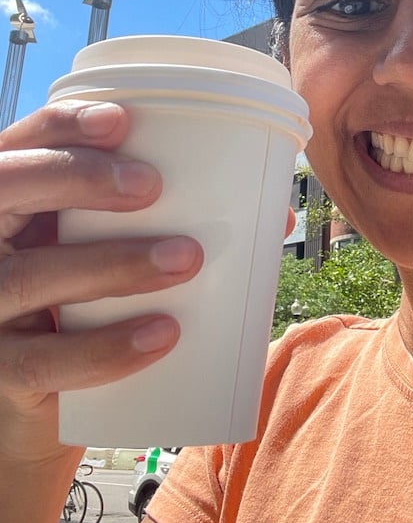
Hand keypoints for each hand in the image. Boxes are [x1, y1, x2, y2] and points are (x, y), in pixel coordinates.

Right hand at [0, 100, 202, 462]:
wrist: (44, 402)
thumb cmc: (89, 305)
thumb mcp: (108, 251)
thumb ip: (169, 224)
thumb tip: (276, 215)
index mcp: (10, 204)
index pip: (17, 146)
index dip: (61, 126)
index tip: (121, 120)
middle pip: (5, 190)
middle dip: (78, 177)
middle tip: (152, 186)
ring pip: (28, 277)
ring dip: (113, 263)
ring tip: (187, 259)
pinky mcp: (3, 372)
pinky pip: (46, 362)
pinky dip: (108, 348)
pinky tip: (164, 335)